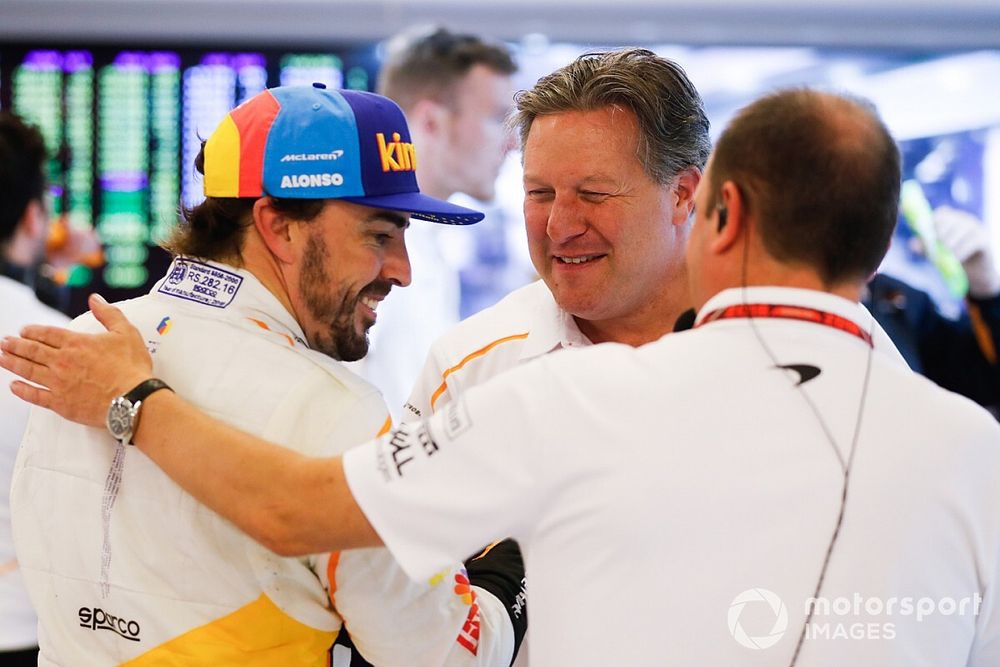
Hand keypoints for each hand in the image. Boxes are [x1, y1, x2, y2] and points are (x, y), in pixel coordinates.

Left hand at [0, 293, 151, 426]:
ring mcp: (58, 383)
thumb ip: (109, 314)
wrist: (132, 399)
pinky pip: (35, 396)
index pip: (47, 333)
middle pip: (32, 350)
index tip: (23, 331)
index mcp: (76, 343)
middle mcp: (62, 361)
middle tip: (4, 342)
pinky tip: (14, 386)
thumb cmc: (132, 368)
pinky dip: (22, 390)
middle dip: (15, 345)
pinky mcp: (60, 403)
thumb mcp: (126, 333)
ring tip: (2, 358)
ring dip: (12, 363)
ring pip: (28, 370)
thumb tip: (95, 299)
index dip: (33, 331)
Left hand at [933, 206, 999, 297]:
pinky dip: (960, 253)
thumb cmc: (953, 257)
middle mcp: (964, 218)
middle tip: (936, 251)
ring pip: (957, 233)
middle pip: (948, 222)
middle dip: (938, 237)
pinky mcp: (984, 239)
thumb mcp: (936, 252)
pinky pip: (969, 243)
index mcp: (951, 218)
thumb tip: (913, 245)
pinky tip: (956, 260)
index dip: (932, 223)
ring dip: (948, 247)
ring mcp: (975, 227)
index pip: (941, 213)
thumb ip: (924, 247)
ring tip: (945, 258)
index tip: (928, 238)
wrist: (975, 270)